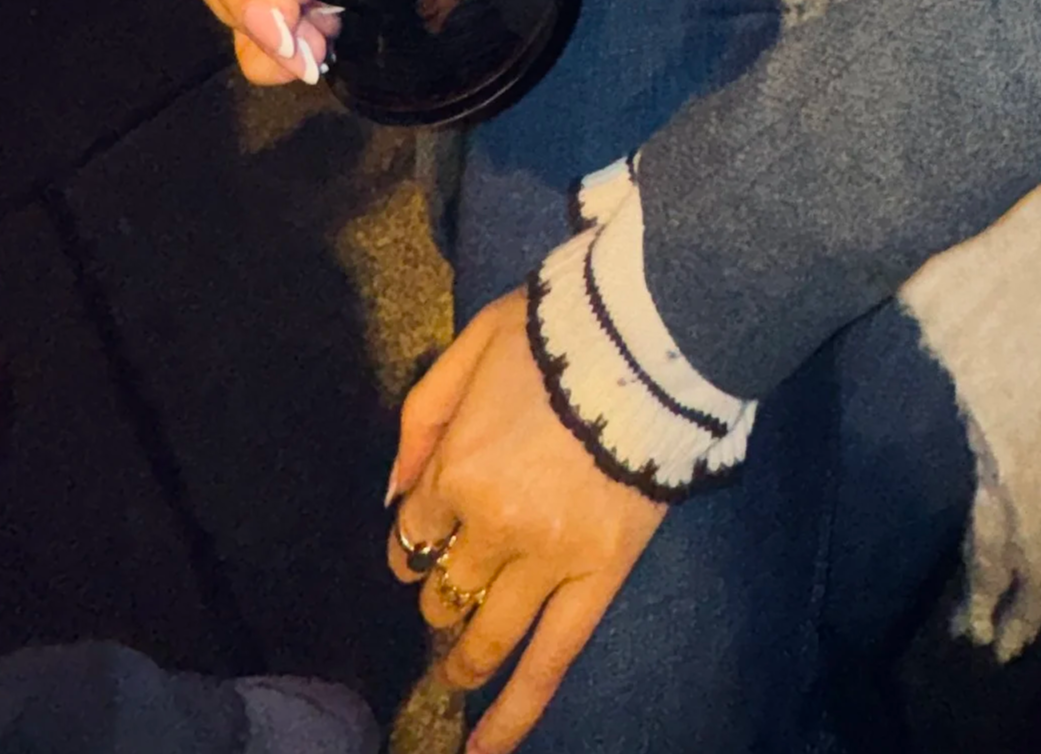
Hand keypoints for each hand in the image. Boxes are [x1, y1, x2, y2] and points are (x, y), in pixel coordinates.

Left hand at [387, 291, 668, 752]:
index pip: (414, 532)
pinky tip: (485, 750)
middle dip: (442, 593)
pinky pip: (551, 659)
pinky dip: (515, 713)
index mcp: (454, 470)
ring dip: (464, 661)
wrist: (649, 334)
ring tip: (456, 677)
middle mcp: (490, 526)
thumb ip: (422, 416)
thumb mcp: (472, 343)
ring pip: (489, 634)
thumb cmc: (557, 329)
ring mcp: (544, 558)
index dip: (416, 542)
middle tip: (454, 590)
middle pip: (446, 586)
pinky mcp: (597, 576)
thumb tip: (392, 492)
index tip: (426, 544)